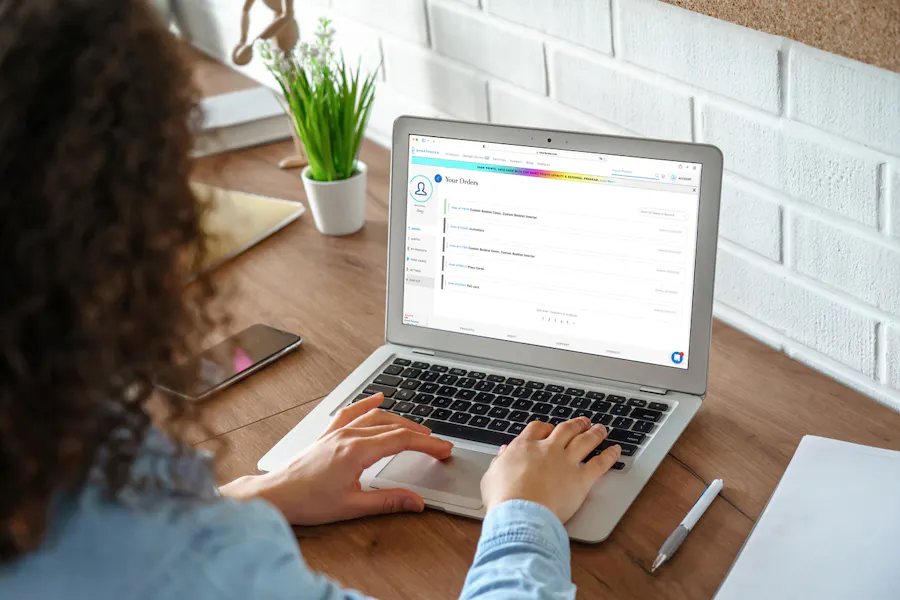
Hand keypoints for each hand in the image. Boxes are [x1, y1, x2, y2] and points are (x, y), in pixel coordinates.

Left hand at [221, 394, 453, 524]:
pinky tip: (378, 398)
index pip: (402, 440)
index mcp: (357, 451)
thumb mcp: (353, 506)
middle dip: (420, 433)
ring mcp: (337, 432)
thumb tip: (416, 502)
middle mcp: (348, 436)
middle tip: (438, 444)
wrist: (275, 496)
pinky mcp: (328, 435)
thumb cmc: (307, 502)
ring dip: (400, 420)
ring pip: (376, 417)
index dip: (427, 444)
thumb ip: (388, 502)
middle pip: (393, 426)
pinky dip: (367, 404)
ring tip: (418, 429)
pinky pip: (351, 412)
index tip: (443, 449)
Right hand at [480, 417, 620, 522]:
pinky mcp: (581, 479)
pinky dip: (610, 455)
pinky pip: (600, 463)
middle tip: (582, 422)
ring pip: (585, 440)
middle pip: (565, 430)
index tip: (550, 429)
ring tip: (601, 429)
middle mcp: (547, 449)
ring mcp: (566, 462)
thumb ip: (499, 462)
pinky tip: (616, 450)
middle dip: (575, 424)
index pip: (537, 429)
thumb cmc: (503, 499)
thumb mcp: (491, 477)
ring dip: (594, 433)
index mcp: (524, 447)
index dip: (546, 427)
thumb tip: (503, 453)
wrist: (520, 513)